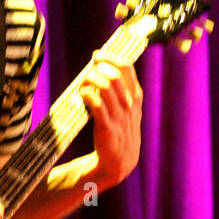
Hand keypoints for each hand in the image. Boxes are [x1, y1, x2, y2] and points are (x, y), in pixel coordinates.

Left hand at [80, 52, 142, 186]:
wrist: (119, 163)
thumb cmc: (119, 133)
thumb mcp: (128, 111)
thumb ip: (121, 92)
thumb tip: (104, 68)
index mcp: (136, 98)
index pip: (127, 68)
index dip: (111, 57)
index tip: (98, 55)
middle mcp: (129, 105)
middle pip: (114, 75)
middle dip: (98, 68)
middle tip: (88, 70)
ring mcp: (120, 117)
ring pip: (105, 88)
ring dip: (90, 80)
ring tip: (83, 83)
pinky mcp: (107, 129)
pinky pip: (97, 106)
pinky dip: (88, 95)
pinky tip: (82, 94)